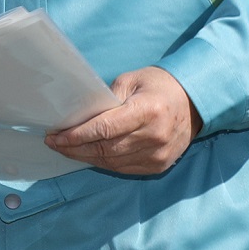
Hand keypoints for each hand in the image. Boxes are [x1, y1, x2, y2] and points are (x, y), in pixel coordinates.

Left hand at [45, 66, 200, 174]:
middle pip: (106, 149)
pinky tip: (89, 155)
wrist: (194, 102)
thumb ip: (106, 98)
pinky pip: (124, 168)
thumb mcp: (131, 81)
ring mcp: (158, 155)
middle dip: (75, 148)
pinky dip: (104, 163)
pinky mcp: (159, 165)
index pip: (104, 129)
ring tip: (66, 149)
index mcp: (147, 112)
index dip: (76, 136)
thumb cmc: (158, 86)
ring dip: (86, 157)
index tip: (55, 136)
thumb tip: (80, 116)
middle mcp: (155, 137)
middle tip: (54, 143)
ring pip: (113, 162)